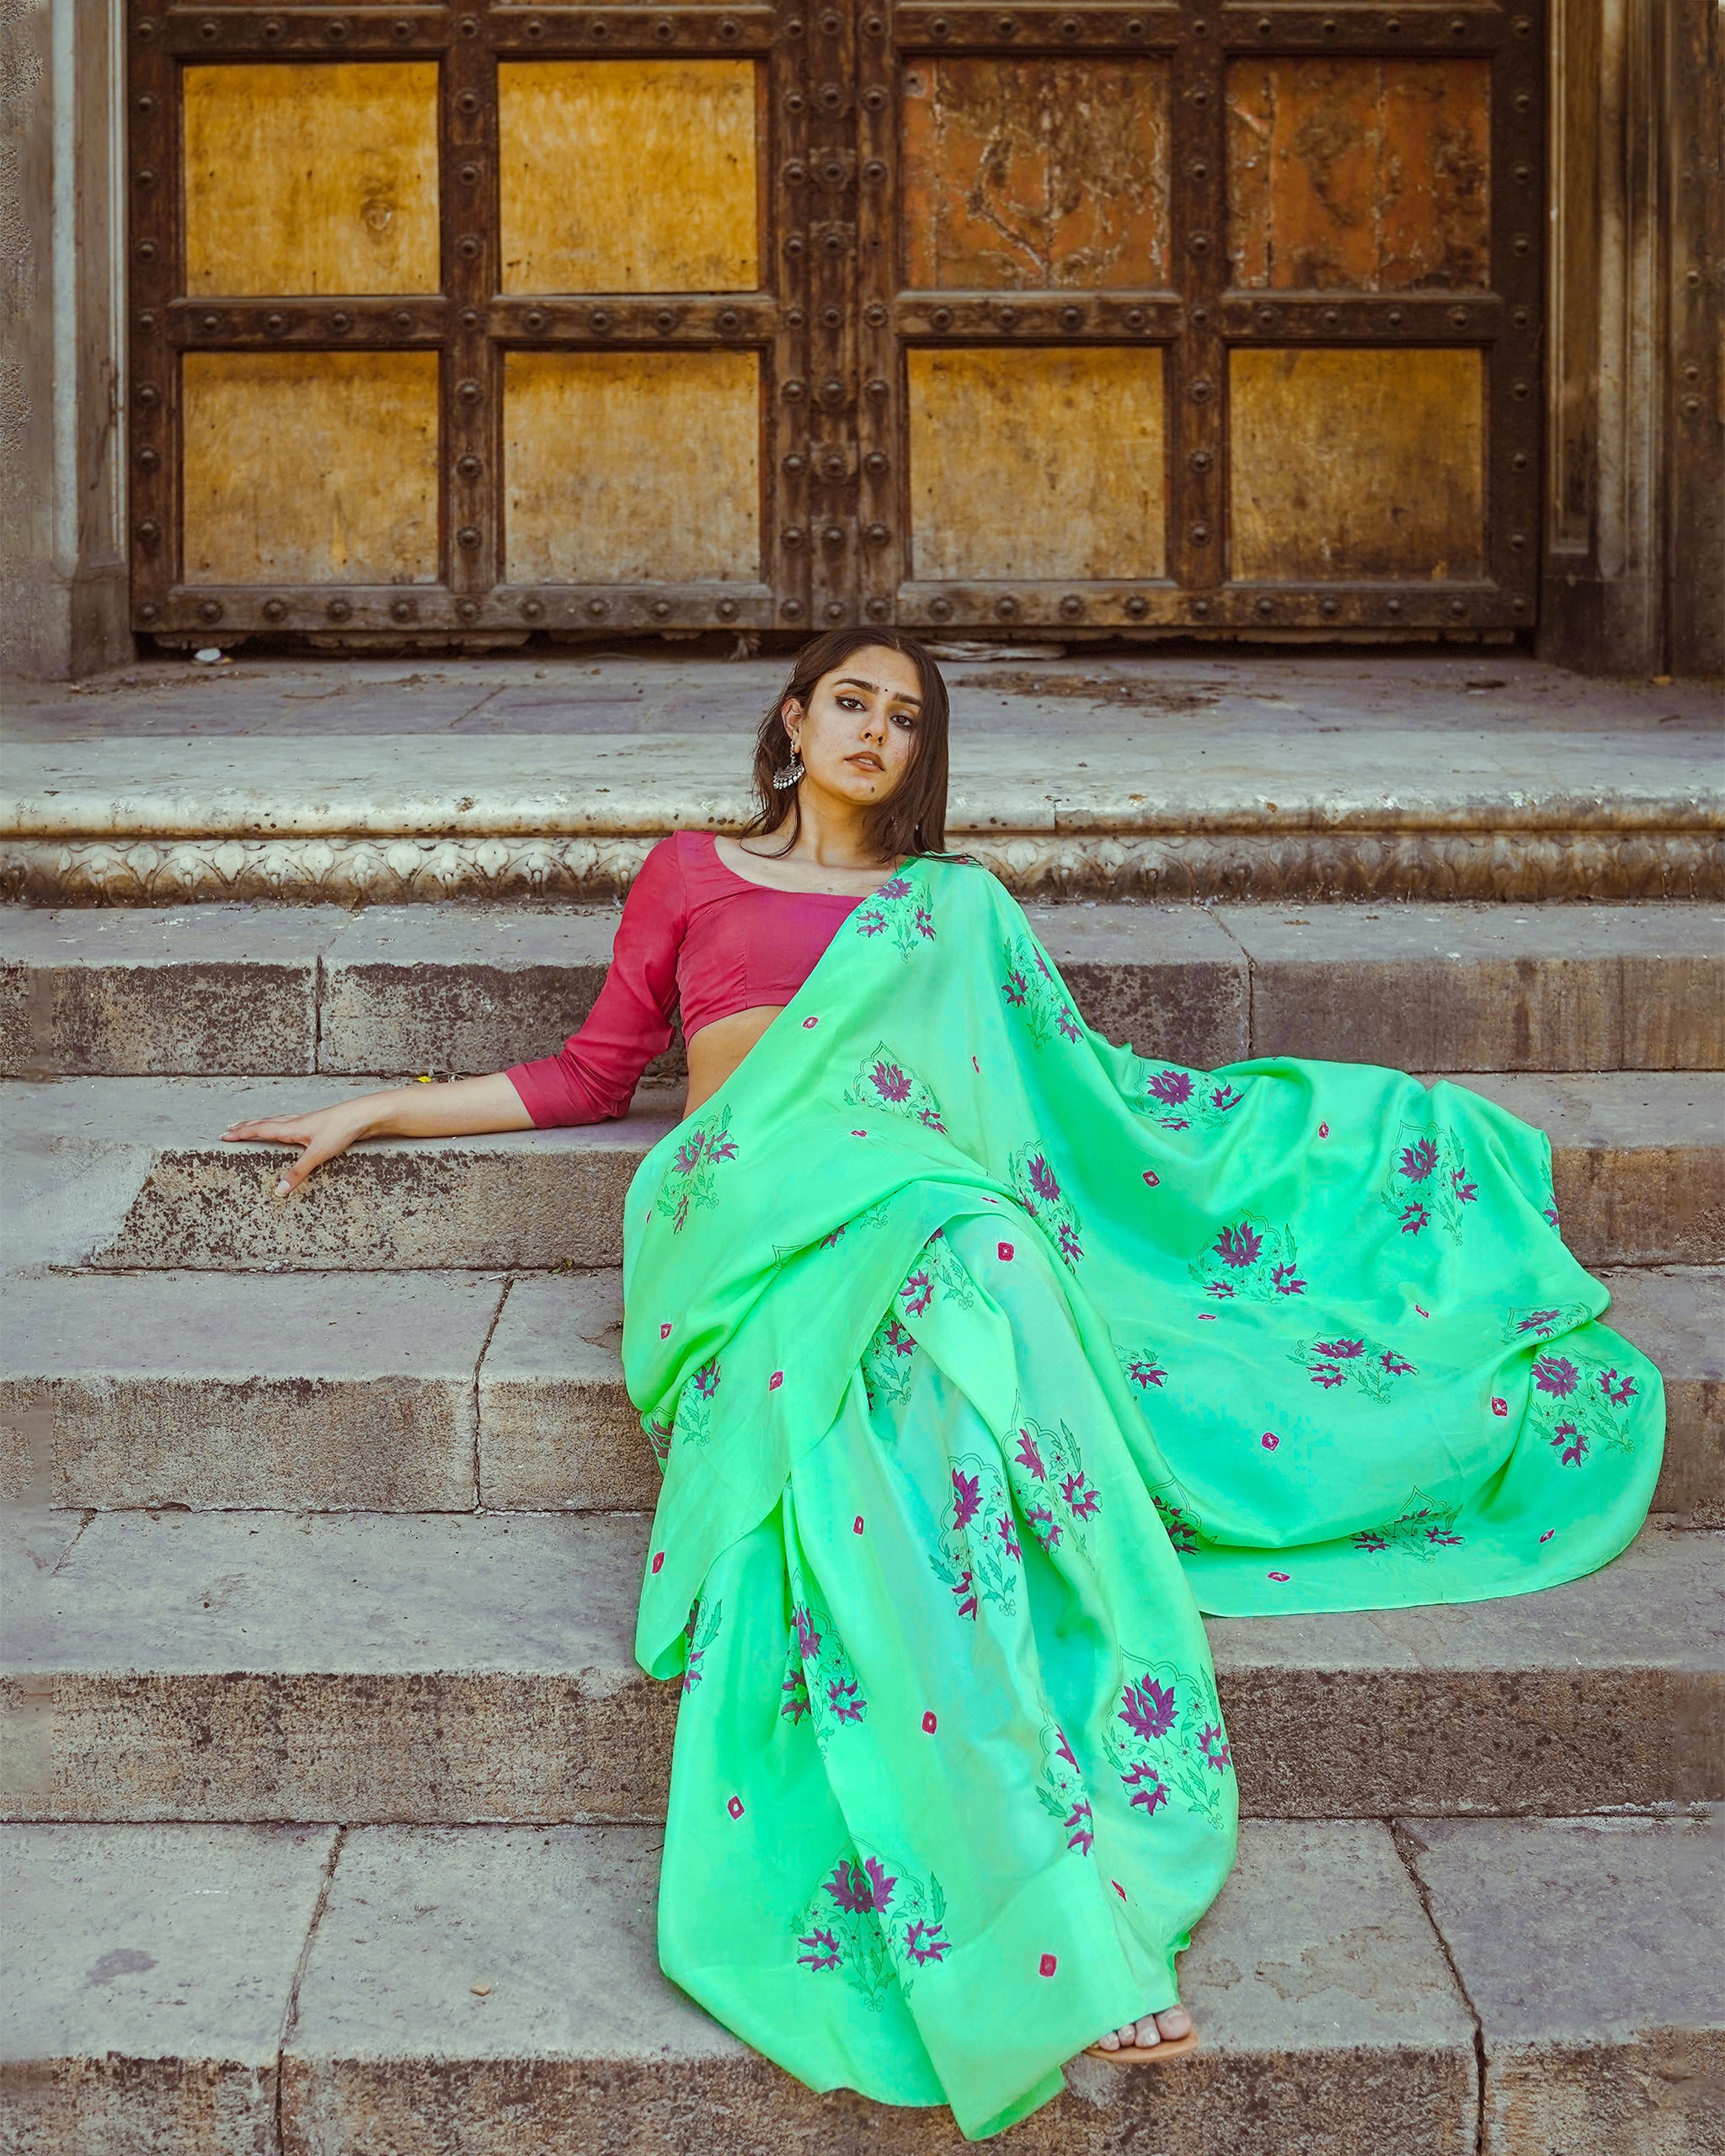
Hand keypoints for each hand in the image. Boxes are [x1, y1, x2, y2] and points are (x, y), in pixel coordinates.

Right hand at [222, 1100, 377, 1194]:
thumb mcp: (317, 1154)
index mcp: (291, 1128)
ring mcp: (305, 1122)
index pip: (259, 1130)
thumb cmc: (341, 1130)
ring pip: (276, 1121)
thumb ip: (298, 1172)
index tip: (224, 1135)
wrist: (363, 1115)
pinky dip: (278, 1124)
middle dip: (245, 1127)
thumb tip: (279, 1190)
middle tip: (229, 1128)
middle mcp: (295, 1123)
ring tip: (250, 1125)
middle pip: (264, 1123)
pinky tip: (285, 1128)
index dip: (241, 1134)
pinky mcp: (316, 1124)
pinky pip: (289, 1123)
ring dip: (260, 1123)